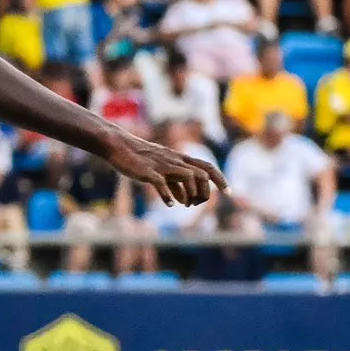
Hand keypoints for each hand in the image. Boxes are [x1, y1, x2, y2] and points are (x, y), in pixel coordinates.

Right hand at [103, 133, 228, 207]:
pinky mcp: (148, 172)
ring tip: (185, 205)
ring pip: (189, 177)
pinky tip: (168, 204)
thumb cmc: (140, 158)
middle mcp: (175, 161)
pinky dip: (168, 196)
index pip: (208, 167)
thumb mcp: (161, 169)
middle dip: (206, 192)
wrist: (119, 145)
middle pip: (202, 174)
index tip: (230, 193)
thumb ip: (174, 183)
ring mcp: (162, 166)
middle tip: (197, 204)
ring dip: (191, 195)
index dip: (221, 180)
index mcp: (180, 159)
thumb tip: (183, 201)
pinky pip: (162, 184)